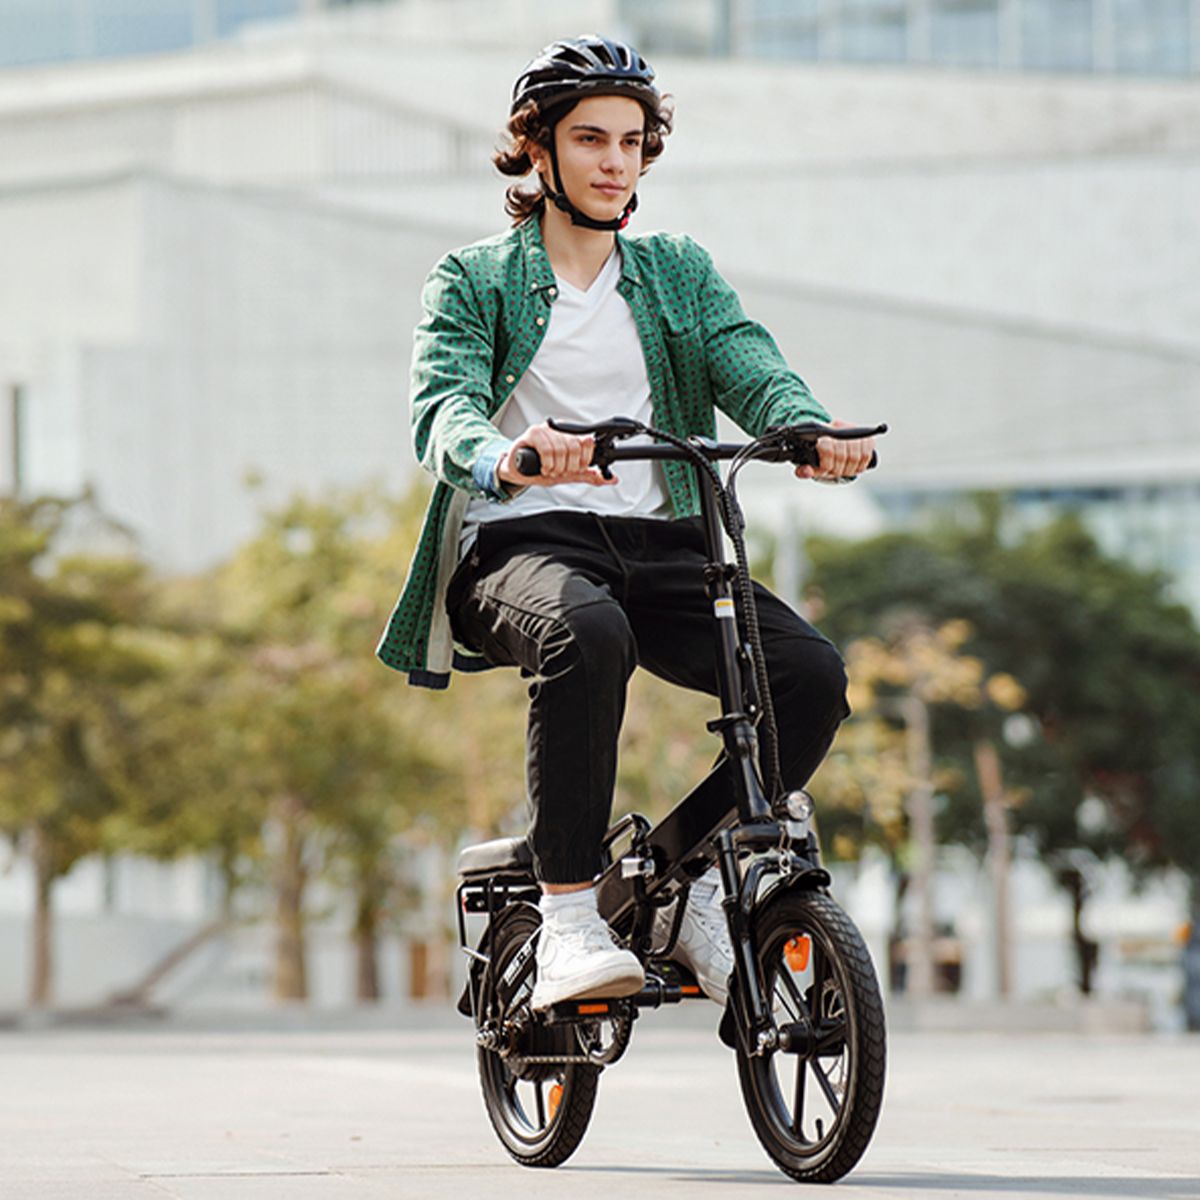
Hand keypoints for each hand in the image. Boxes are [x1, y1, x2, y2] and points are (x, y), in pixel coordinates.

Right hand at [496, 422, 618, 487]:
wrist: (515, 471)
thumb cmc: (538, 469)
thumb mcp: (567, 475)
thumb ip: (588, 476)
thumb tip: (611, 479)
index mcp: (570, 437)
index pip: (588, 442)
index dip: (585, 459)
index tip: (577, 468)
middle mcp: (559, 431)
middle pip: (576, 446)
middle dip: (569, 466)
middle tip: (560, 472)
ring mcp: (546, 430)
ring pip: (562, 449)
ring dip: (556, 467)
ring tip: (549, 470)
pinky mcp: (532, 433)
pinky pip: (547, 448)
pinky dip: (547, 463)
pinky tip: (543, 467)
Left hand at [795, 418, 874, 481]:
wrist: (829, 440)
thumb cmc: (818, 453)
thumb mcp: (807, 461)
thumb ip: (803, 469)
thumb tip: (806, 472)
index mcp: (821, 432)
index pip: (827, 449)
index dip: (827, 465)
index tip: (825, 470)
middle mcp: (839, 427)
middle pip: (842, 455)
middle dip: (838, 469)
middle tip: (835, 472)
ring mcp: (854, 430)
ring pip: (856, 456)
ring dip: (849, 469)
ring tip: (844, 470)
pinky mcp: (865, 437)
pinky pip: (867, 454)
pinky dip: (861, 465)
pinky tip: (854, 467)